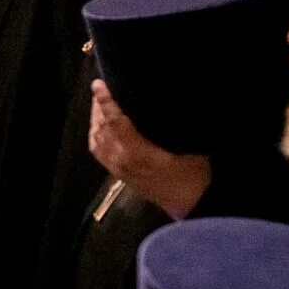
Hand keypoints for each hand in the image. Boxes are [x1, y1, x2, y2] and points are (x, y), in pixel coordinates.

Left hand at [88, 82, 213, 219]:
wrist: (190, 204)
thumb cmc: (193, 174)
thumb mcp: (187, 146)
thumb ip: (170, 126)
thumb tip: (158, 102)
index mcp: (138, 153)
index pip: (114, 122)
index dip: (105, 101)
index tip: (98, 84)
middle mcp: (122, 160)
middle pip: (101, 129)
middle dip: (98, 107)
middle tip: (100, 88)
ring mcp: (117, 169)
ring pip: (96, 140)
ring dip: (95, 120)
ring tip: (99, 103)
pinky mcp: (118, 175)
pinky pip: (98, 152)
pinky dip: (96, 135)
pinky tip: (100, 126)